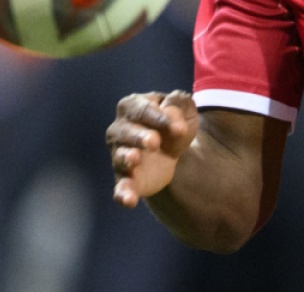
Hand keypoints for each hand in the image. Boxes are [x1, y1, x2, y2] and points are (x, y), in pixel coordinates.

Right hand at [107, 90, 198, 207]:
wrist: (174, 148)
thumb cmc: (174, 122)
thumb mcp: (184, 108)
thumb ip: (179, 104)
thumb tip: (171, 115)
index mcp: (133, 106)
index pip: (142, 110)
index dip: (160, 118)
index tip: (180, 129)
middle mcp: (120, 130)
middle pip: (124, 132)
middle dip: (139, 136)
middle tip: (155, 142)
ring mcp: (120, 155)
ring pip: (119, 157)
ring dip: (126, 158)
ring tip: (135, 159)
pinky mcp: (126, 178)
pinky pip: (120, 186)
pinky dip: (123, 193)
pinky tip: (129, 200)